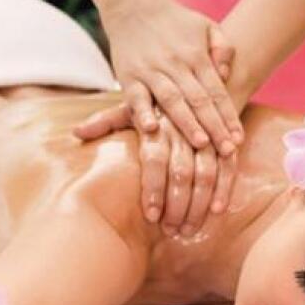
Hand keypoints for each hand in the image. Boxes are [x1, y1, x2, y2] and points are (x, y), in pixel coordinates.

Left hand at [73, 104, 236, 233]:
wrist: (195, 73)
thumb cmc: (156, 98)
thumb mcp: (130, 105)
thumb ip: (106, 122)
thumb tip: (76, 132)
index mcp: (158, 122)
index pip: (155, 159)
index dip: (153, 188)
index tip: (151, 216)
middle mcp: (183, 128)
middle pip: (182, 171)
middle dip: (178, 204)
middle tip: (171, 231)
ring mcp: (207, 134)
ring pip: (207, 172)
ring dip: (200, 204)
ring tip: (189, 230)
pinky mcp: (225, 139)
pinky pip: (229, 166)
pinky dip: (225, 189)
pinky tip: (217, 212)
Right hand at [95, 0, 242, 154]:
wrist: (133, 6)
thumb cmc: (175, 23)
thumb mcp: (207, 27)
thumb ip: (223, 48)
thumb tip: (225, 75)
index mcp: (196, 56)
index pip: (217, 91)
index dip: (229, 116)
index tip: (238, 139)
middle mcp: (175, 65)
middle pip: (199, 100)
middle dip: (215, 127)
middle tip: (228, 150)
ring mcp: (151, 71)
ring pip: (172, 100)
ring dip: (187, 123)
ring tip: (202, 144)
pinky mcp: (128, 77)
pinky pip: (136, 97)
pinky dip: (142, 113)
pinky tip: (151, 129)